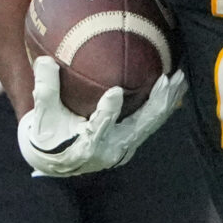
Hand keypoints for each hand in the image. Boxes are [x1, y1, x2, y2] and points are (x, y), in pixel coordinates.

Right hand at [16, 53, 186, 176]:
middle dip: (157, 102)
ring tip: (180, 78)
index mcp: (87, 145)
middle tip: (169, 78)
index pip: (99, 127)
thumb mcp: (42, 117)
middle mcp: (111, 149)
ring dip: (167, 101)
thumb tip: (45, 61)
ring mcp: (125, 147)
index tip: (116, 91)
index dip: (108, 111)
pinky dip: (163, 105)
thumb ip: (45, 90)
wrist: (56, 161)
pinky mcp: (132, 142)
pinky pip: (151, 123)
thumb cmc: (47, 137)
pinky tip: (174, 88)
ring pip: (151, 123)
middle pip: (139, 125)